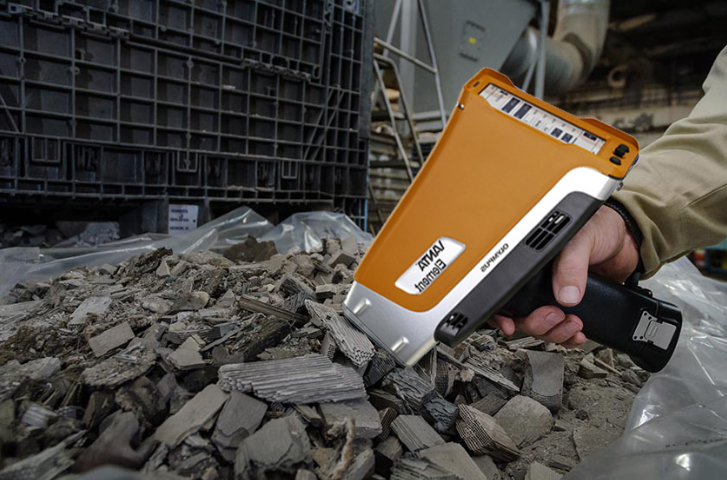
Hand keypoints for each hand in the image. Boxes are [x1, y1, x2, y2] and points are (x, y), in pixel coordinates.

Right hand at [489, 205, 639, 346]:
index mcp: (533, 263)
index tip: (510, 323)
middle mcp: (541, 282)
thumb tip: (566, 295)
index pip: (507, 292)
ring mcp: (557, 297)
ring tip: (572, 323)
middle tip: (553, 316)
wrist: (629, 238)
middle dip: (536, 323)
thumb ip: (571, 265)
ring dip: (555, 333)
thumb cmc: (599, 226)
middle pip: (523, 316)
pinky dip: (569, 337)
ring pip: (543, 327)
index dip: (502, 312)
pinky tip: (577, 332)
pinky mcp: (576, 309)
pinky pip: (564, 331)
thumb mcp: (580, 238)